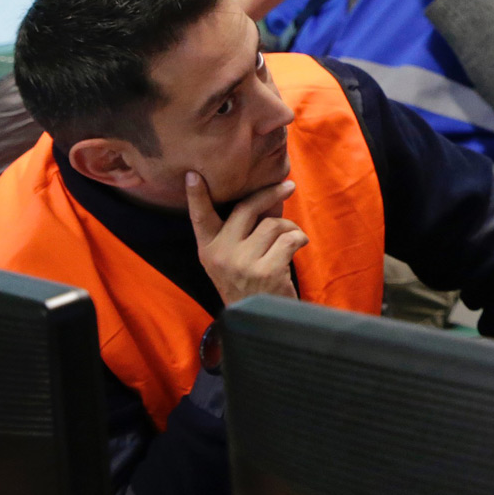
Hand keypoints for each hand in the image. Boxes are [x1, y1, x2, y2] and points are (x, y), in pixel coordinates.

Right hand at [185, 172, 306, 305]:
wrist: (263, 320)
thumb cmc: (253, 281)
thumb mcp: (240, 256)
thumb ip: (251, 226)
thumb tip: (271, 195)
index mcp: (208, 250)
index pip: (200, 219)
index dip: (197, 196)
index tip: (193, 174)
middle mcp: (220, 255)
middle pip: (246, 208)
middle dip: (270, 193)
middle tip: (288, 186)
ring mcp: (242, 263)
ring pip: (273, 224)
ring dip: (289, 227)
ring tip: (291, 239)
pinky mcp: (266, 271)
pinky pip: (290, 238)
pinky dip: (300, 239)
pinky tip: (298, 247)